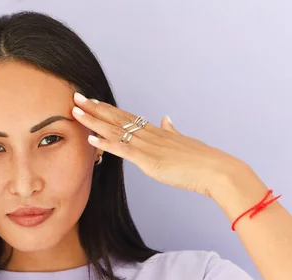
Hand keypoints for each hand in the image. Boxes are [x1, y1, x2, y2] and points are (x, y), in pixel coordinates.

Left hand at [72, 93, 246, 197]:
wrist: (216, 170)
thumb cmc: (202, 160)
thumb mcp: (183, 141)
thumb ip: (172, 130)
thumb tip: (167, 119)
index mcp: (156, 131)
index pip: (126, 116)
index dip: (107, 109)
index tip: (91, 101)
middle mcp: (149, 134)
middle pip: (116, 117)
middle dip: (94, 108)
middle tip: (75, 98)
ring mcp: (147, 146)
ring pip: (115, 130)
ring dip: (93, 121)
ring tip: (75, 112)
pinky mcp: (148, 160)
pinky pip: (122, 150)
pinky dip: (105, 143)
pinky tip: (91, 138)